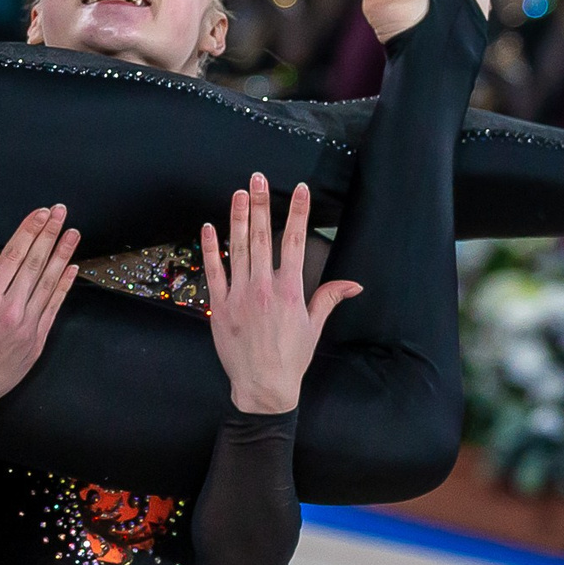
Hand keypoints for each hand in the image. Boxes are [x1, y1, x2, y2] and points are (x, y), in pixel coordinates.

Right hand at [0, 207, 80, 415]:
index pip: (14, 255)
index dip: (29, 231)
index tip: (40, 213)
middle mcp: (10, 308)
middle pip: (35, 263)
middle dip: (49, 234)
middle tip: (60, 212)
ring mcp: (28, 325)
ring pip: (49, 282)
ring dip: (63, 254)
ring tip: (72, 232)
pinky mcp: (37, 339)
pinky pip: (54, 306)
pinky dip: (64, 285)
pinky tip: (72, 267)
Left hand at [200, 177, 360, 415]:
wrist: (263, 386)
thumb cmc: (291, 358)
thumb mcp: (314, 327)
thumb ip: (329, 298)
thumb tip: (354, 284)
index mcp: (290, 290)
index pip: (294, 242)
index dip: (297, 213)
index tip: (299, 189)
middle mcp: (264, 287)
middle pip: (263, 238)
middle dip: (262, 204)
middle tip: (258, 178)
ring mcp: (239, 295)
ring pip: (238, 249)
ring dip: (239, 218)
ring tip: (239, 192)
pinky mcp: (219, 307)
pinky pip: (214, 272)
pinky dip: (211, 249)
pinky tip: (210, 227)